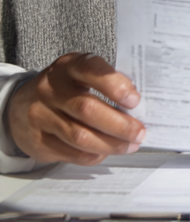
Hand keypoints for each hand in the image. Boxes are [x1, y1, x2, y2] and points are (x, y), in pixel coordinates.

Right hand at [7, 53, 145, 165]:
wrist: (20, 105)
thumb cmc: (64, 87)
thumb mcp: (80, 73)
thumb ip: (105, 82)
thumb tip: (137, 107)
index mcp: (68, 66)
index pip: (91, 69)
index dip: (115, 85)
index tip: (134, 100)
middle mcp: (50, 89)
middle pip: (87, 109)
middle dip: (119, 124)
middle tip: (139, 132)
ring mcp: (40, 116)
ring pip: (79, 136)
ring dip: (110, 144)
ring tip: (129, 145)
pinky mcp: (37, 141)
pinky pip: (69, 153)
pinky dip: (93, 155)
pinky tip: (106, 152)